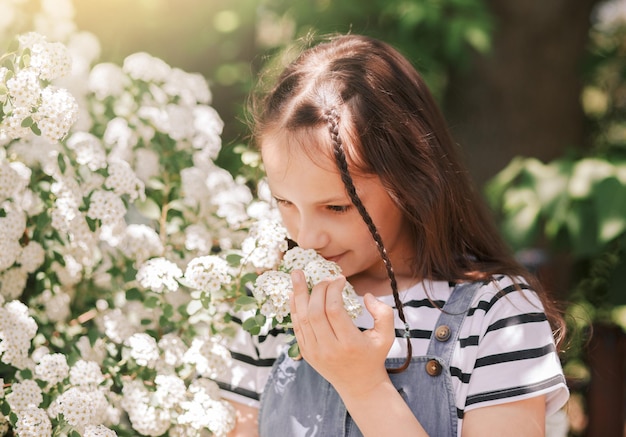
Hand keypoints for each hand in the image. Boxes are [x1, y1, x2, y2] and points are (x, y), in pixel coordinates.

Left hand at [289, 270, 394, 396]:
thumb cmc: (373, 355)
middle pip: (315, 312)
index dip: (334, 290)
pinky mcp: (306, 352)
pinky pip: (296, 326)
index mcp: (349, 344)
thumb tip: (367, 296)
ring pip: (301, 318)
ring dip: (298, 294)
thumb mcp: (386, 336)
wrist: (359, 385)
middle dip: (317, 289)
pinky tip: (294, 293)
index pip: (334, 310)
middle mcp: (329, 349)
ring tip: (296, 274)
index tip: (340, 278)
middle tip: (324, 276)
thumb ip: (383, 313)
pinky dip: (294, 308)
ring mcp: (314, 352)